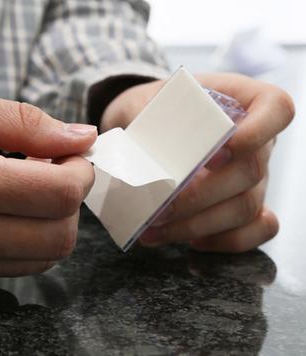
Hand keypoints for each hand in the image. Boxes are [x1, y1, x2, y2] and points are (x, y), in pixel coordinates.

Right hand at [0, 83, 96, 288]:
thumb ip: (25, 125)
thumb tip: (83, 137)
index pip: (62, 193)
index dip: (81, 171)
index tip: (73, 155)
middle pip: (61, 234)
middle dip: (71, 199)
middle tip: (55, 170)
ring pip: (43, 256)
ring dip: (55, 219)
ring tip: (31, 188)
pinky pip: (15, 266)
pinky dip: (30, 238)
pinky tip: (10, 209)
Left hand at [101, 73, 293, 252]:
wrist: (147, 128)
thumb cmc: (152, 111)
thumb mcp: (143, 102)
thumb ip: (145, 116)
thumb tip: (141, 152)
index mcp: (241, 103)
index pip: (276, 109)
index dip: (256, 133)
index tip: (217, 153)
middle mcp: (255, 143)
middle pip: (251, 172)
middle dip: (201, 197)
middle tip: (161, 209)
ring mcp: (253, 178)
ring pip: (245, 208)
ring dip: (198, 225)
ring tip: (156, 229)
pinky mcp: (243, 205)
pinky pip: (251, 230)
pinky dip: (223, 241)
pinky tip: (190, 241)